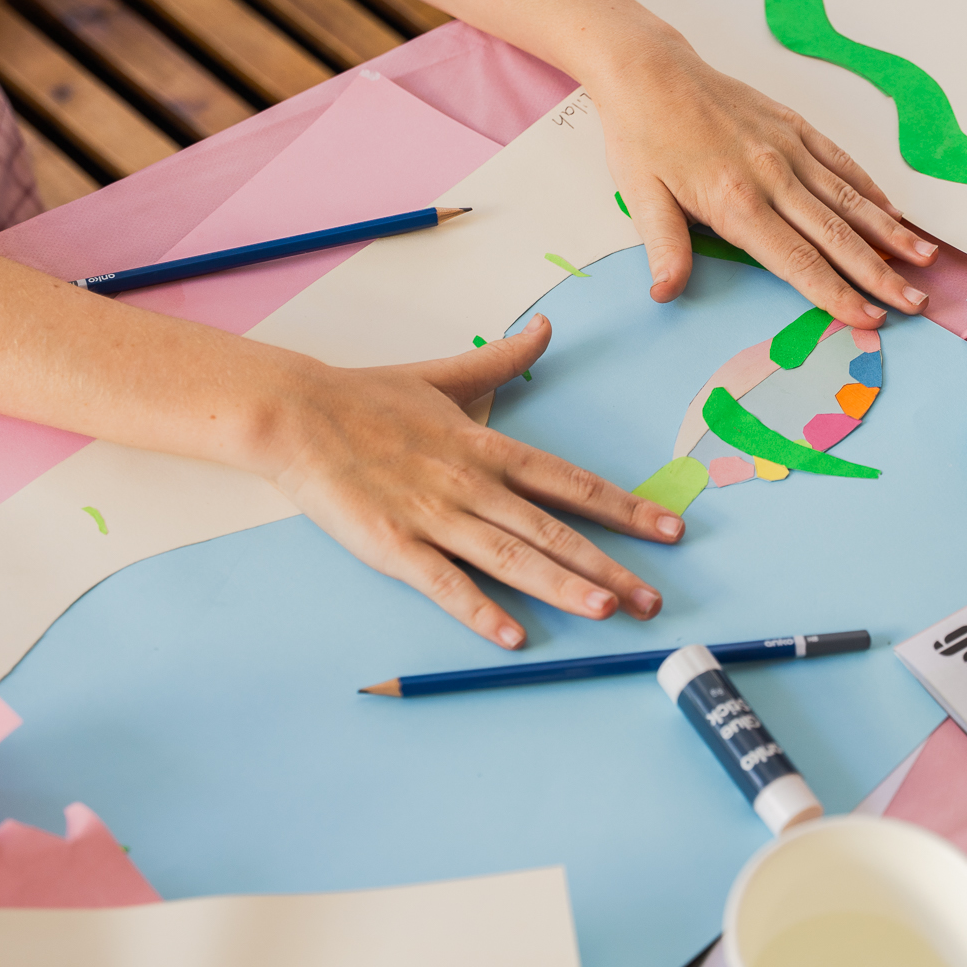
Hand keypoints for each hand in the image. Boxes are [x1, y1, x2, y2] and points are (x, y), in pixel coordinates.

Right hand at [272, 314, 681, 647]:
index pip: (572, 482)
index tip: (670, 529)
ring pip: (511, 558)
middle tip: (655, 600)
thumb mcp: (447, 374)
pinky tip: (514, 637)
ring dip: (562, 585)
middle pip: (554, 530)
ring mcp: (435, 516)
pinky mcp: (394, 546)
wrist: (296, 413)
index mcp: (489, 446)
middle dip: (611, 565)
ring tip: (608, 611)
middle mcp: (473, 483)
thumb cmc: (367, 398)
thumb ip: (503, 359)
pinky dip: (480, 611)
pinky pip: (445, 584)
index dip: (625, 507)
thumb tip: (545, 329)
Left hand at [597, 34, 938, 326]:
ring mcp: (788, 149)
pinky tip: (895, 213)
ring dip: (890, 233)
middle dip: (879, 274)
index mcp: (736, 201)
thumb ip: (664, 248)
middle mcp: (772, 175)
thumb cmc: (642, 136)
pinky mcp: (794, 126)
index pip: (797, 260)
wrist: (650, 71)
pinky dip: (871, 190)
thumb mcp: (640, 197)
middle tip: (916, 303)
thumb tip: (665, 294)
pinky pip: (842, 163)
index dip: (835, 294)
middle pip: (836, 236)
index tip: (869, 318)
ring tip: (925, 260)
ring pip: (850, 200)